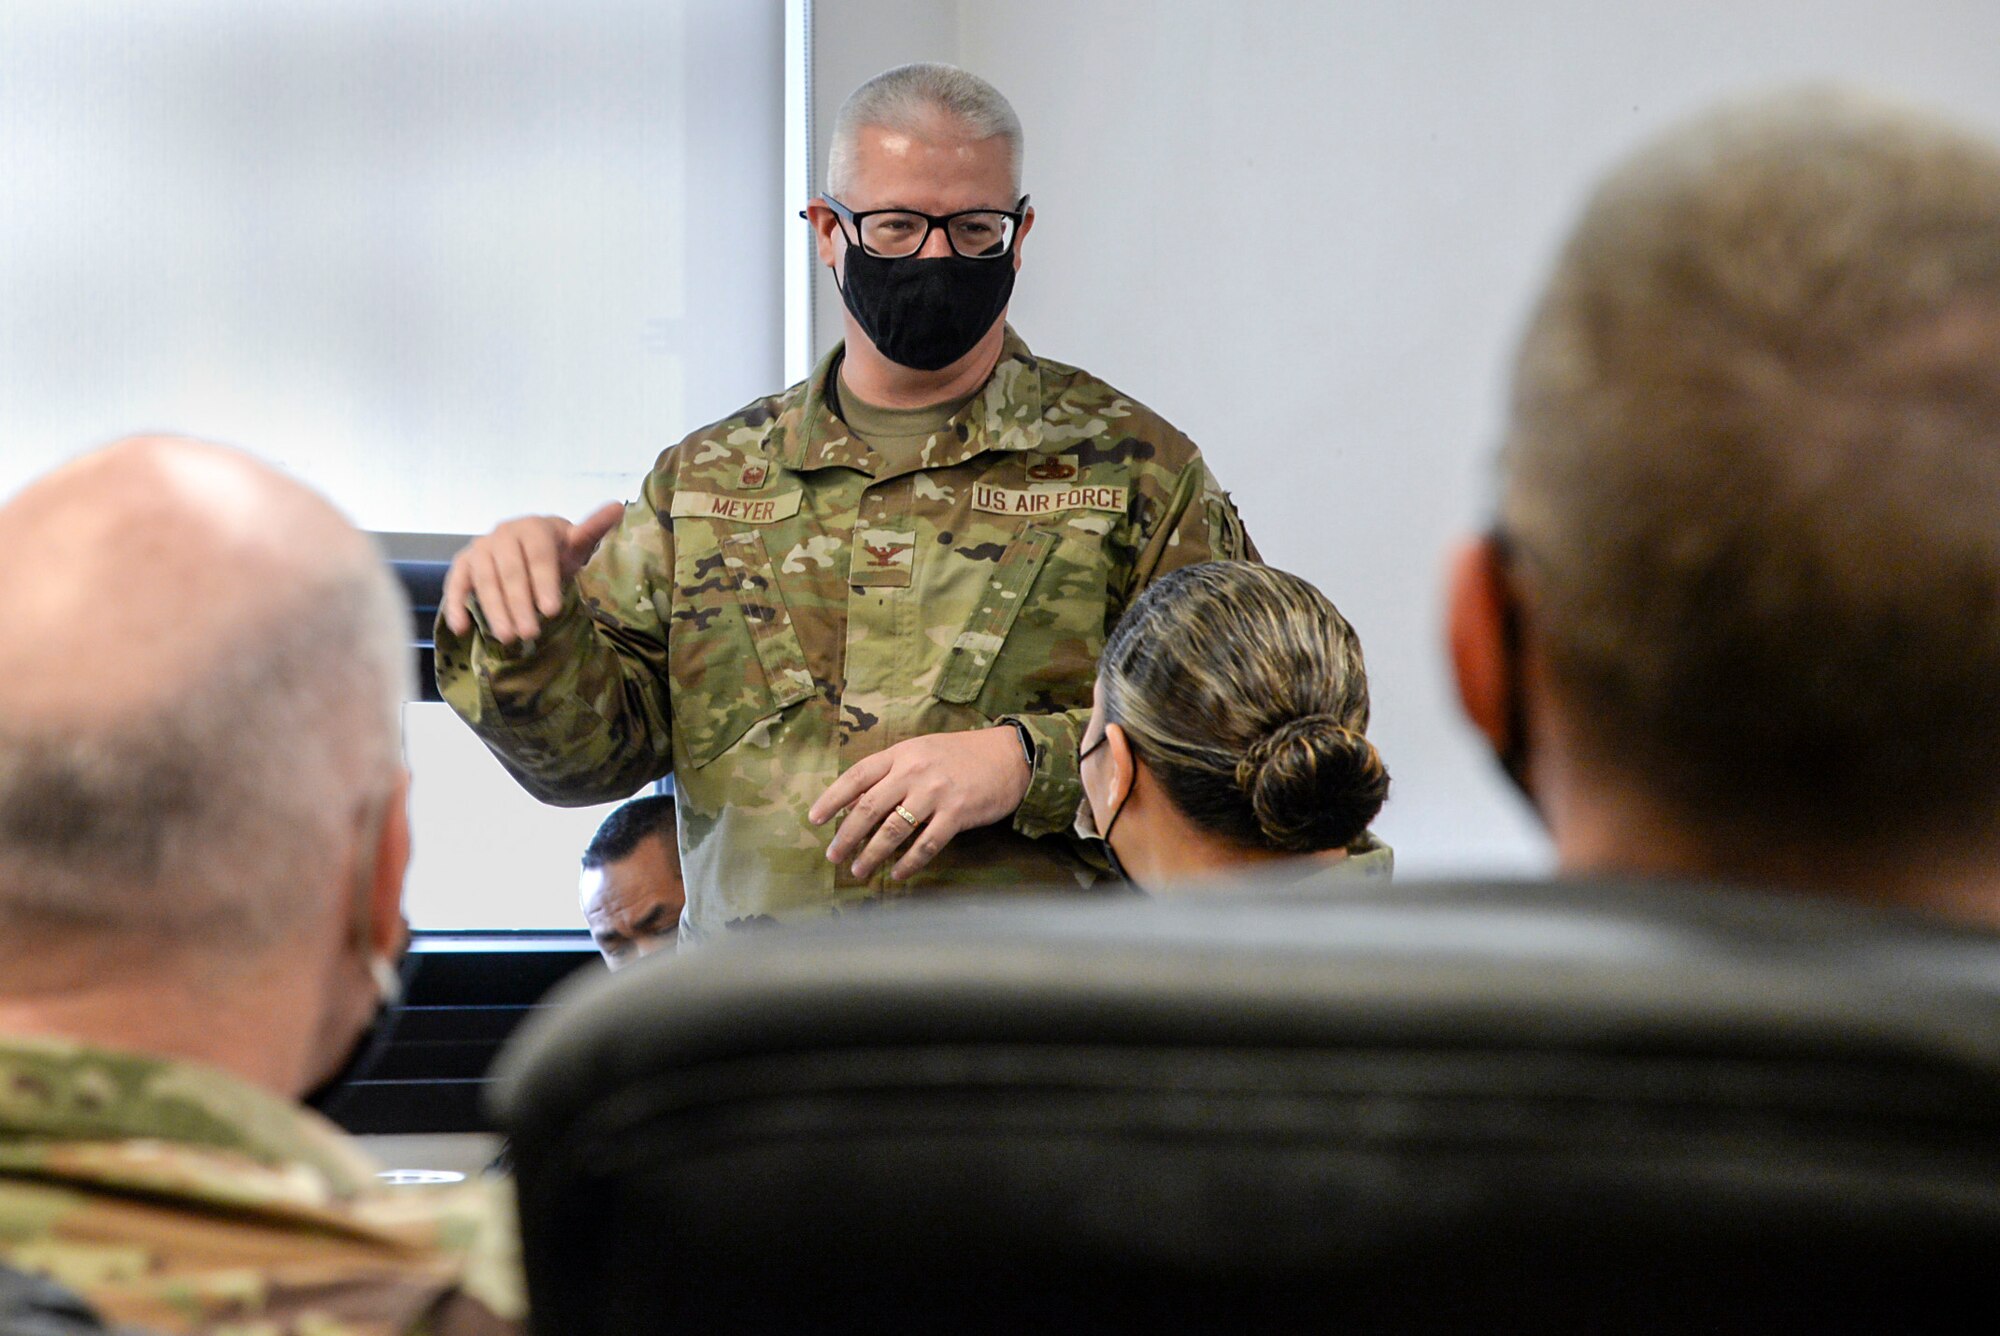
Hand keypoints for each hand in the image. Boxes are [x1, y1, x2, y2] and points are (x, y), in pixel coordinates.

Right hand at [440, 502, 624, 642]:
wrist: (529, 544)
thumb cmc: (557, 549)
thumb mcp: (577, 542)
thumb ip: (593, 529)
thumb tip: (618, 507)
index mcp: (533, 527)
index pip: (538, 556)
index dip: (544, 584)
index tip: (552, 612)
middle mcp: (503, 534)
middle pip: (510, 572)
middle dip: (519, 604)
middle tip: (530, 634)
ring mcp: (480, 548)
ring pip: (484, 580)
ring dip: (494, 610)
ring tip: (508, 638)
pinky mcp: (463, 564)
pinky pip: (456, 583)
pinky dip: (456, 605)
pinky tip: (461, 628)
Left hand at [808, 727, 1032, 880]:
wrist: (1009, 755)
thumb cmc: (961, 754)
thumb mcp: (921, 752)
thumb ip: (891, 773)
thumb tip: (856, 803)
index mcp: (901, 753)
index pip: (856, 776)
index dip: (832, 799)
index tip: (814, 819)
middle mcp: (914, 771)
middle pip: (869, 807)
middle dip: (846, 835)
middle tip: (833, 856)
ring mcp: (935, 793)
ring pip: (893, 830)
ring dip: (872, 854)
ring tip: (858, 871)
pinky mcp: (957, 814)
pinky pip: (926, 844)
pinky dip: (909, 862)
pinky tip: (897, 874)